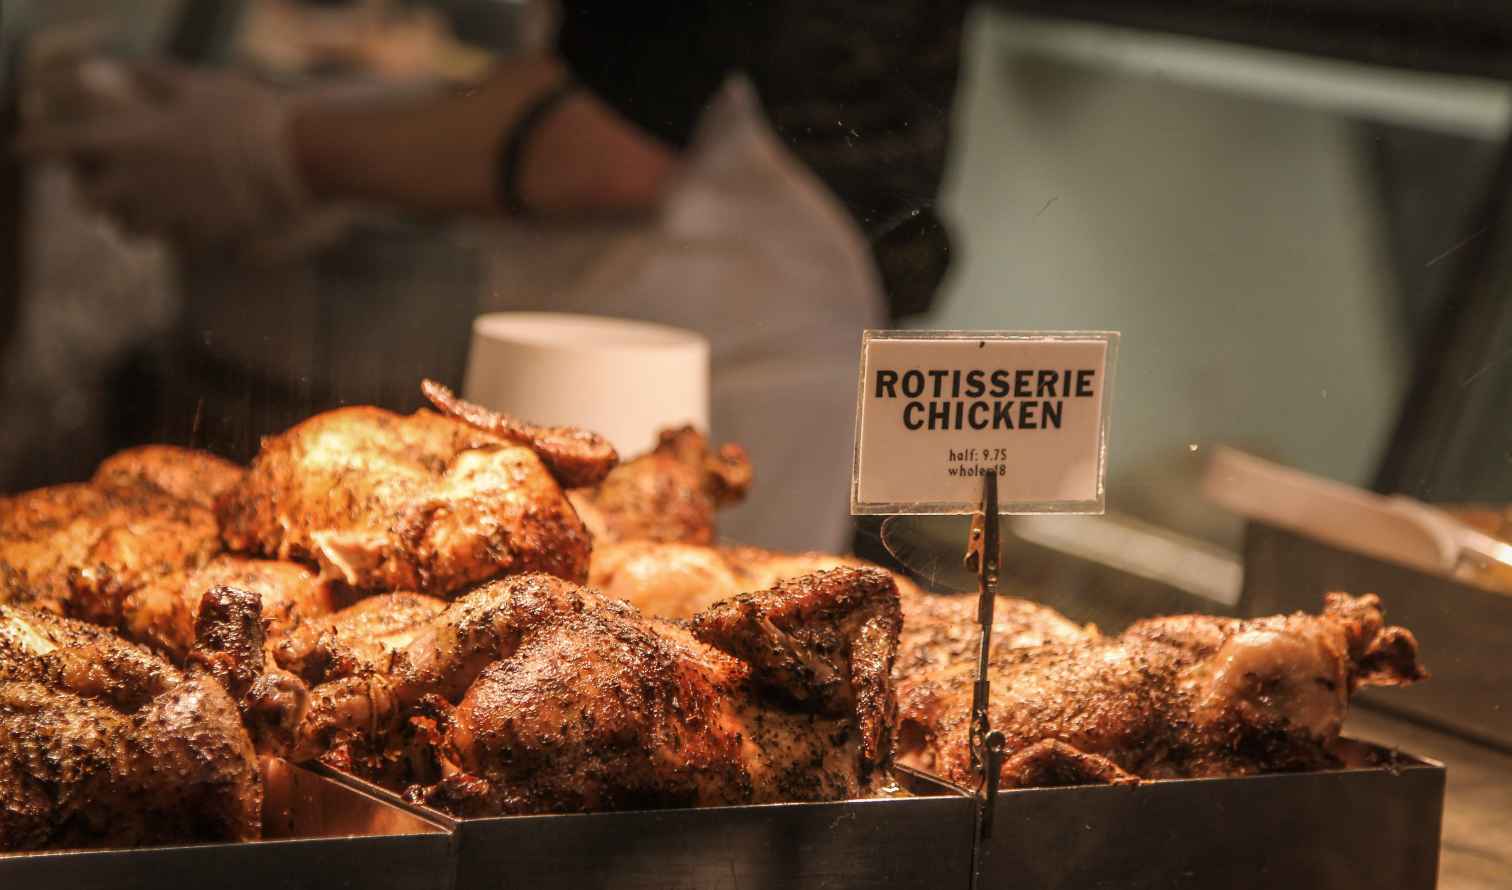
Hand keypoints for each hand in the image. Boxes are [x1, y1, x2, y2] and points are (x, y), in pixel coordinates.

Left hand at [17, 60, 308, 244]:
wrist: (303, 158)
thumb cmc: (252, 113)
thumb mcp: (197, 83)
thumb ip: (150, 79)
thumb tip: (115, 69)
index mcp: (132, 137)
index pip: (58, 143)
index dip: (32, 145)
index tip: (20, 147)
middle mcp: (142, 182)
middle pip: (89, 200)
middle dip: (88, 193)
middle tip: (96, 186)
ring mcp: (172, 215)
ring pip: (127, 229)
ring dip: (128, 219)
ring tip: (143, 208)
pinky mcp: (203, 239)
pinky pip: (173, 243)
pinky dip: (172, 233)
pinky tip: (189, 219)